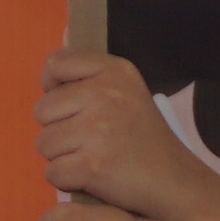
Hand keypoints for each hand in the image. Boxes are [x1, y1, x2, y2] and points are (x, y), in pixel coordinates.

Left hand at [33, 52, 203, 220]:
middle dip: (58, 129)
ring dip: (61, 157)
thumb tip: (61, 37)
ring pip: (44, 143)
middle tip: (90, 140)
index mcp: (115, 71)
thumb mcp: (127, 92)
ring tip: (93, 158)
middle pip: (42, 109)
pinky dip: (67, 181)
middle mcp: (105, 94)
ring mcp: (98, 130)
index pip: (55, 63)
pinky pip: (52, 172)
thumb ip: (91, 74)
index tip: (71, 105)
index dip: (53, 87)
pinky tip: (93, 178)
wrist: (177, 183)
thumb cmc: (145, 139)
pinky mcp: (92, 165)